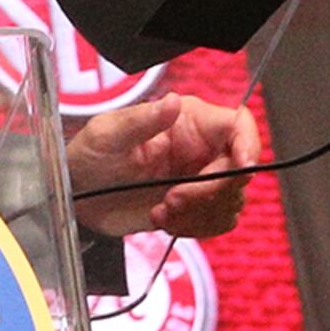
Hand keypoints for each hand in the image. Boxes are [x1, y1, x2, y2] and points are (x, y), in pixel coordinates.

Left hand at [63, 92, 261, 238]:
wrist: (80, 194)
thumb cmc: (91, 154)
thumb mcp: (108, 133)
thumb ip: (142, 119)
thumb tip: (172, 102)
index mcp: (189, 121)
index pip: (238, 124)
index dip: (248, 144)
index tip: (242, 167)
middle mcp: (202, 148)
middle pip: (238, 171)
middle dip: (208, 192)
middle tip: (171, 199)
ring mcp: (201, 179)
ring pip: (231, 201)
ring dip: (199, 214)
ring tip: (160, 211)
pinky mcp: (196, 207)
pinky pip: (217, 222)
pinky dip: (194, 228)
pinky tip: (163, 221)